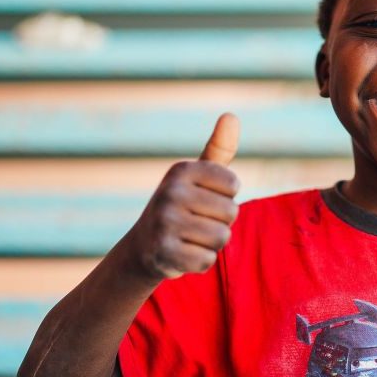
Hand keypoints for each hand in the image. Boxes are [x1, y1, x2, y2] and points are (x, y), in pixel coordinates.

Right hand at [126, 113, 241, 282]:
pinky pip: (207, 260)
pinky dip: (200, 261)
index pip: (233, 184)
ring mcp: (164, 223)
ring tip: (190, 237)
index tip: (204, 198)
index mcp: (181, 170)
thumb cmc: (182, 205)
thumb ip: (219, 149)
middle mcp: (169, 192)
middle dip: (220, 223)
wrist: (144, 247)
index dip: (225, 196)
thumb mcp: (198, 176)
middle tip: (196, 222)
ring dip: (212, 243)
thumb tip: (231, 115)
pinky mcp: (163, 252)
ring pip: (221, 237)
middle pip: (230, 213)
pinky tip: (183, 253)